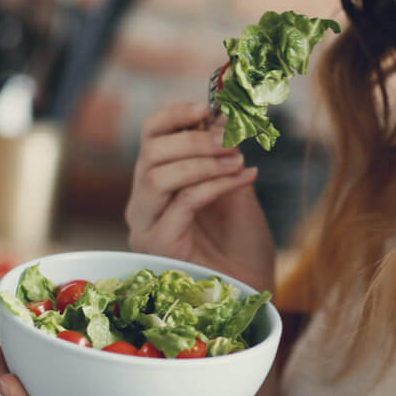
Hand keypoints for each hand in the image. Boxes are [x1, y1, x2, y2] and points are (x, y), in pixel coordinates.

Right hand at [125, 102, 274, 292]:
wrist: (252, 289)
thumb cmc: (242, 243)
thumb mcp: (235, 187)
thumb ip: (223, 155)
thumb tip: (223, 116)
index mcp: (156, 184)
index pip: (150, 137)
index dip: (174, 115)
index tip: (206, 106)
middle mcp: (143, 204)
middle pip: (151, 153)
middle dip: (194, 138)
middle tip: (232, 138)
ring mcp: (146, 226)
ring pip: (159, 175)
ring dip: (204, 161)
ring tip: (239, 160)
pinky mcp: (158, 246)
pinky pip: (183, 201)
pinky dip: (216, 184)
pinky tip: (245, 177)